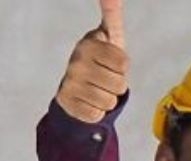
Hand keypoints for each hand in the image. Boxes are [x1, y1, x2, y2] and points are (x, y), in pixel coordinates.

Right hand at [55, 0, 128, 122]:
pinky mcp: (67, 102)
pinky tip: (88, 101)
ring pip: (109, 101)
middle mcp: (75, 61)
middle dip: (117, 85)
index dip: (122, 67)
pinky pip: (97, 115)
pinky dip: (97, 112)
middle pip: (119, 84)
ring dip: (108, 99)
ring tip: (97, 89)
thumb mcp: (110, 36)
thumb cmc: (102, 59)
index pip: (124, 63)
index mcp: (88, 44)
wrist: (77, 86)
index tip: (111, 62)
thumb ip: (113, 15)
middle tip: (104, 78)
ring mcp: (69, 82)